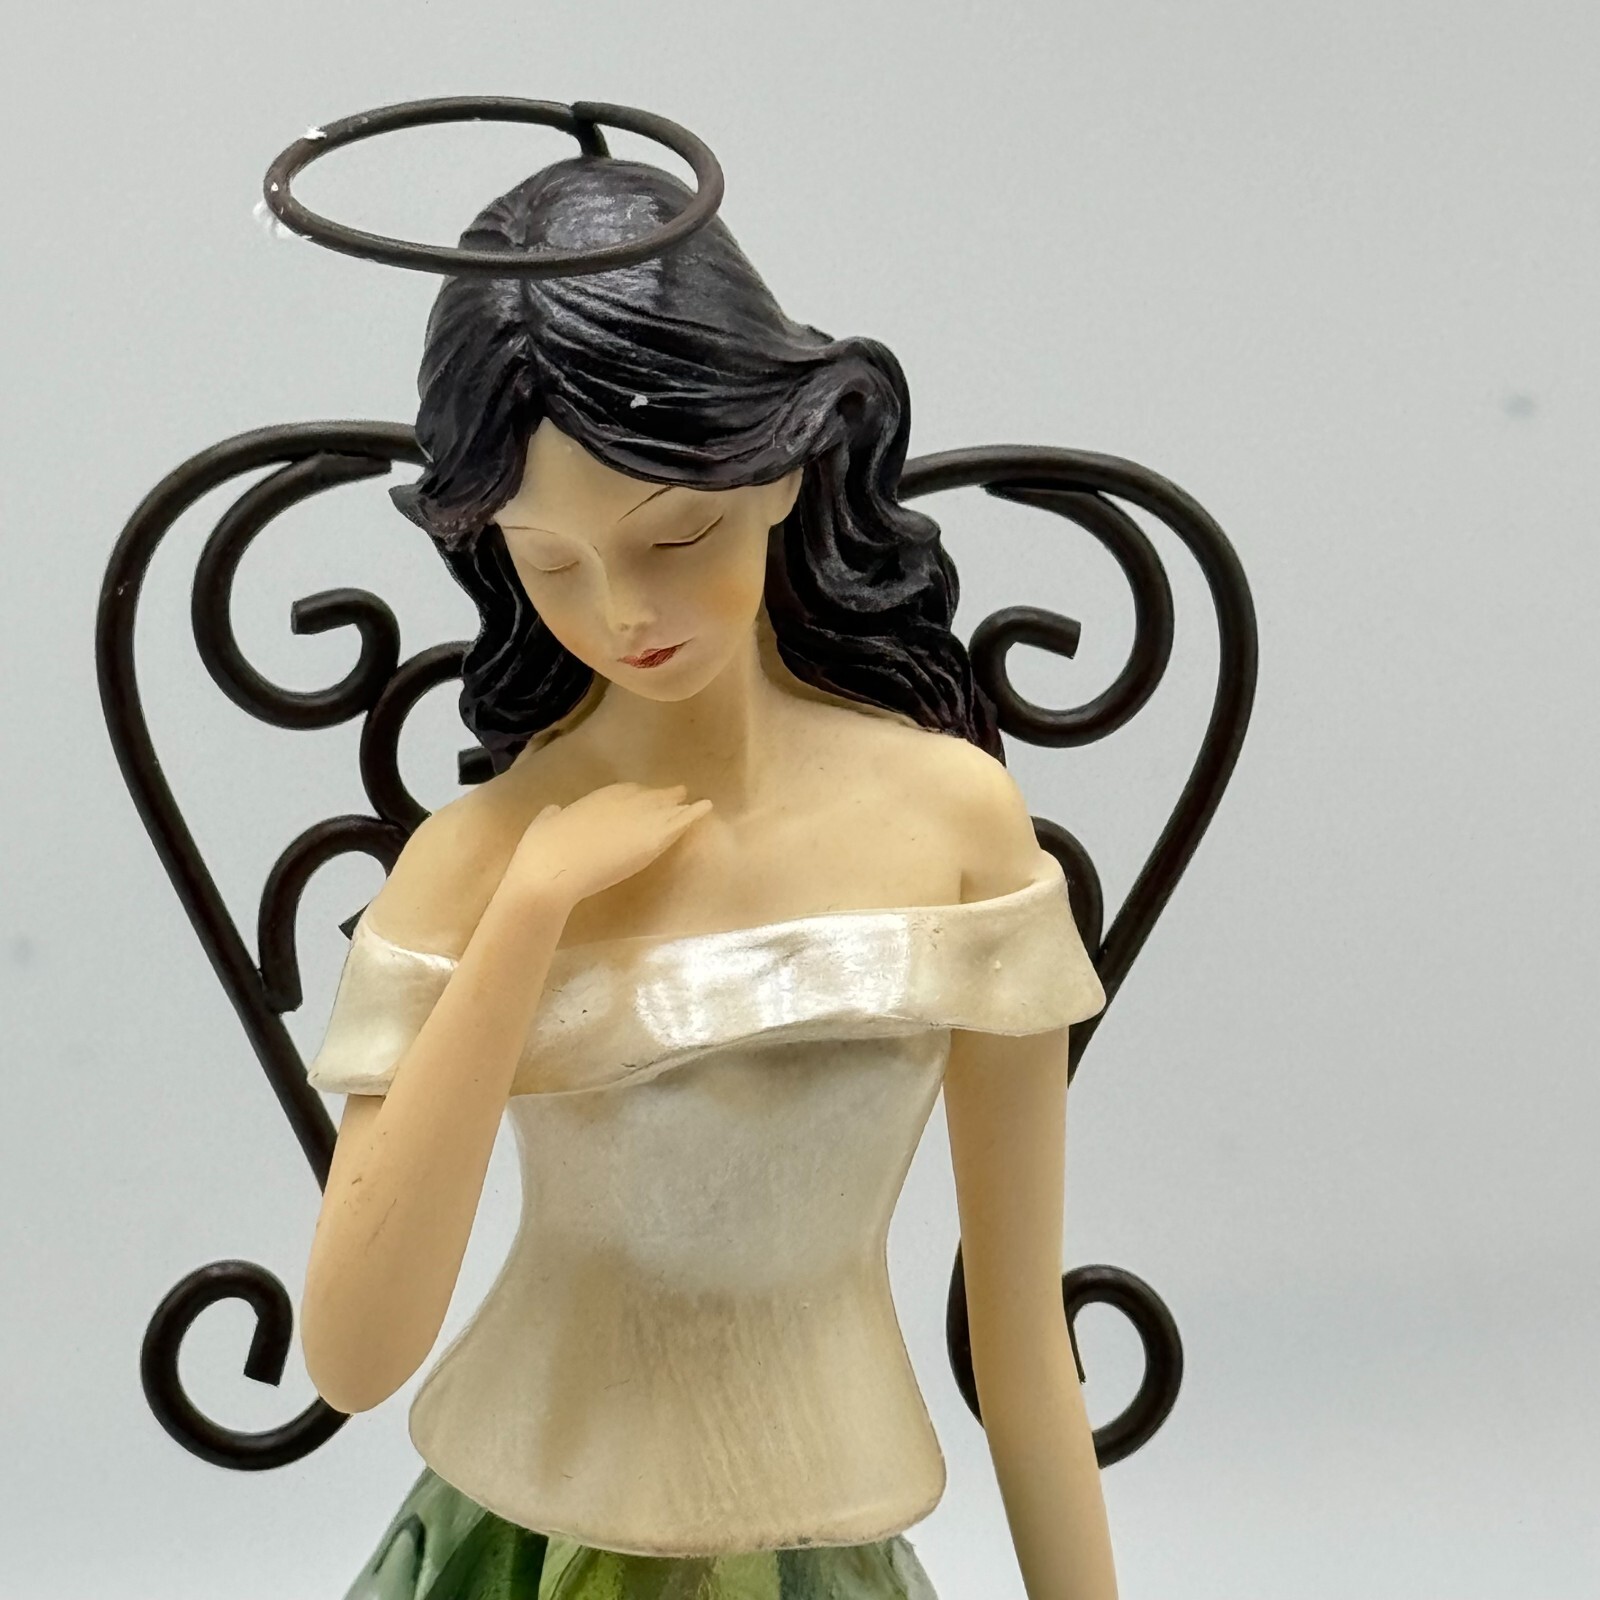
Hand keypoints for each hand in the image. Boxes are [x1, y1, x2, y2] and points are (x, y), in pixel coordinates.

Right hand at [501, 782, 712, 909]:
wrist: (552, 872)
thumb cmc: (540, 851)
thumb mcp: (543, 823)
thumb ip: (552, 815)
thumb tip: (555, 811)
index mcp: (595, 798)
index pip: (626, 791)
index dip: (638, 795)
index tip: (645, 797)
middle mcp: (620, 803)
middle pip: (649, 797)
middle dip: (663, 797)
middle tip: (677, 794)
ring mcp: (638, 820)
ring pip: (666, 808)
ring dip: (680, 805)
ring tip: (696, 803)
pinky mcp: (650, 841)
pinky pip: (678, 824)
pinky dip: (693, 815)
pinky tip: (706, 809)